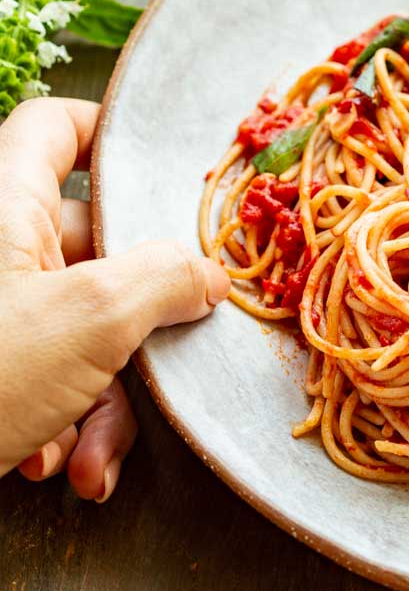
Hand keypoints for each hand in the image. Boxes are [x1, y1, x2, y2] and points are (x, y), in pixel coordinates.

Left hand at [0, 98, 229, 498]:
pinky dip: (63, 422)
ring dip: (104, 401)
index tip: (164, 174)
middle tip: (161, 366)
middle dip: (136, 328)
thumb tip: (206, 274)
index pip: (57, 130)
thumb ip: (164, 279)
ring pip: (79, 330)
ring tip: (87, 455)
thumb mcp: (89, 321)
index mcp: (5, 205)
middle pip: (96, 255)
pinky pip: (46, 375)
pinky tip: (51, 461)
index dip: (111, 136)